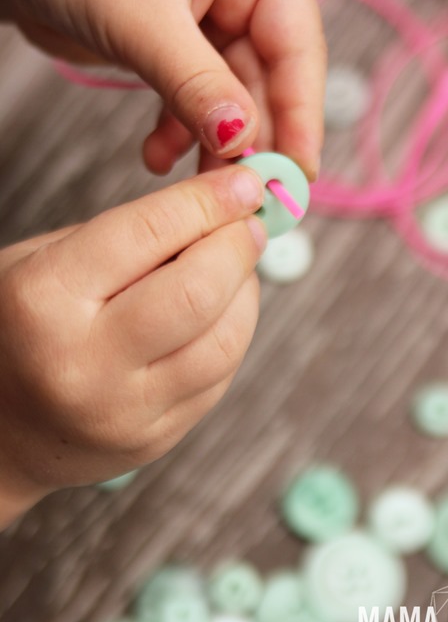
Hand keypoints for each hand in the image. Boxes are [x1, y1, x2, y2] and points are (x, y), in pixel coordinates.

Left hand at [0, 0, 325, 177]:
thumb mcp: (142, 17)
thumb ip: (197, 84)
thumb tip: (243, 141)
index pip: (298, 49)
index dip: (302, 115)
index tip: (296, 172)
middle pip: (268, 82)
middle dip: (255, 141)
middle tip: (249, 193)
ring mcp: (208, 21)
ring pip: (231, 101)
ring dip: (214, 147)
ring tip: (197, 187)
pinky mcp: (175, 48)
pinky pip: (193, 103)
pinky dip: (178, 134)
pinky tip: (157, 157)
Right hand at [0, 165, 265, 526]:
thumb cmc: (18, 328)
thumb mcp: (43, 263)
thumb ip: (125, 238)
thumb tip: (218, 209)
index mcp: (44, 300)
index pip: (147, 233)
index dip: (206, 200)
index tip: (242, 182)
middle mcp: (86, 363)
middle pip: (198, 291)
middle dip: (238, 244)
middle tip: (249, 221)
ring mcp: (125, 412)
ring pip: (225, 341)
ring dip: (245, 290)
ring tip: (236, 265)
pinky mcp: (156, 439)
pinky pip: (220, 376)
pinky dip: (234, 331)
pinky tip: (223, 309)